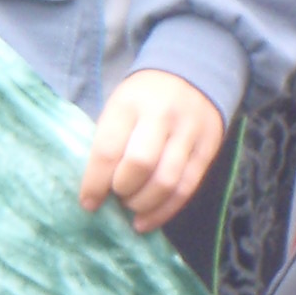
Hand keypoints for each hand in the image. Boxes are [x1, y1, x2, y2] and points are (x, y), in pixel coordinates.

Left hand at [79, 69, 225, 233]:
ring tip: (132, 209)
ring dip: (144, 204)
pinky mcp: (207, 150)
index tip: (88, 203)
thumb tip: (97, 189)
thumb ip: (110, 141)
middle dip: (124, 191)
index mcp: (129, 104)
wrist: (193, 74)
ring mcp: (188, 133)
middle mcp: (161, 116)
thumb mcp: (119, 105)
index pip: (108, 149)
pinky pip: (186, 189)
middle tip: (117, 198)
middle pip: (140, 166)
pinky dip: (165, 211)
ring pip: (166, 182)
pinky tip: (148, 220)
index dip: (96, 182)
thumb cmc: (144, 98)